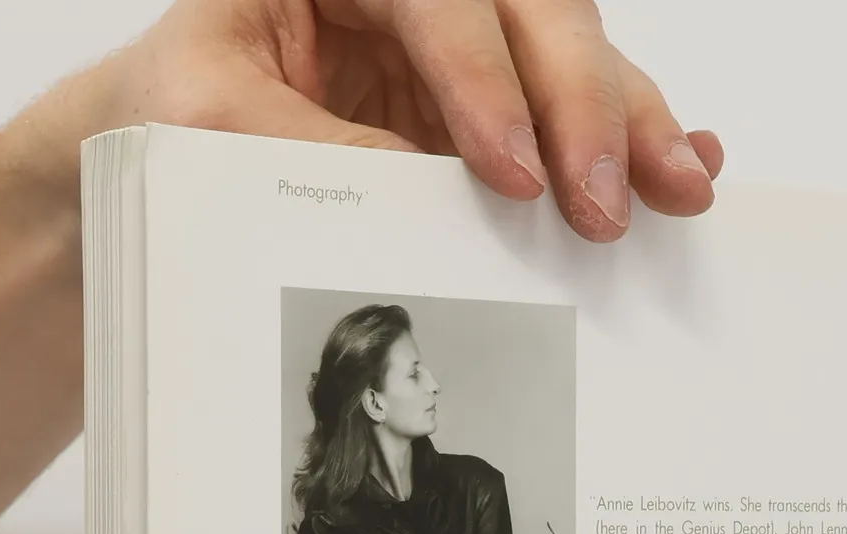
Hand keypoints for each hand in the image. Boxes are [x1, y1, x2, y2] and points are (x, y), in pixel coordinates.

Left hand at [94, 0, 723, 241]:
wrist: (160, 147)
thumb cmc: (171, 115)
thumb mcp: (207, 122)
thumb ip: (312, 150)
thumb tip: (431, 201)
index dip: (483, 82)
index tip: (510, 172)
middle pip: (530, 8)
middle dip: (580, 103)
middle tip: (600, 200)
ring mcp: (464, 41)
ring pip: (571, 52)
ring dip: (631, 123)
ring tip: (678, 188)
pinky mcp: (493, 103)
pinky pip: (576, 106)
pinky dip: (633, 133)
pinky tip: (686, 159)